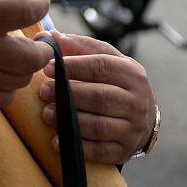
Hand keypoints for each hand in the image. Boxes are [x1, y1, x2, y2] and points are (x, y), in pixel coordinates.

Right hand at [0, 0, 52, 107]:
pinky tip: (4, 71)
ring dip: (28, 64)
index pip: (28, 11)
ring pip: (23, 78)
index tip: (38, 1)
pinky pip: (4, 97)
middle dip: (43, 45)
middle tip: (37, 35)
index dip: (41, 4)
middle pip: (35, 56)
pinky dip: (11, 86)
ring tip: (21, 51)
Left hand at [37, 30, 156, 163]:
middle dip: (67, 94)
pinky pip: (100, 151)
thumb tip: (50, 36)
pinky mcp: (125, 150)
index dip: (73, 66)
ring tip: (46, 114)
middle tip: (42, 92)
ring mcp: (133, 128)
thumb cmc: (117, 84)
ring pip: (98, 125)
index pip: (102, 66)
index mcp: (133, 74)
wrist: (144, 120)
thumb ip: (81, 48)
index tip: (47, 67)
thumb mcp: (109, 61)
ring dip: (69, 121)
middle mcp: (137, 101)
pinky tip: (58, 140)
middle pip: (100, 96)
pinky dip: (77, 146)